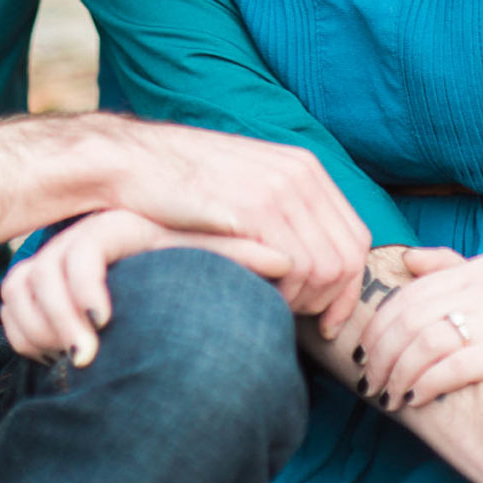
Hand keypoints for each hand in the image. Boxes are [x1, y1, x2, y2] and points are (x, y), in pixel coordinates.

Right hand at [1, 209, 293, 365]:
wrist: (133, 278)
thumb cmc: (174, 262)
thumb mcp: (201, 252)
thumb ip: (236, 251)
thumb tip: (285, 257)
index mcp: (107, 231)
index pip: (79, 252)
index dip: (85, 289)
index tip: (107, 323)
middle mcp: (65, 246)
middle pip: (38, 278)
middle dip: (58, 322)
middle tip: (87, 361)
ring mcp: (39, 269)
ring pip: (18, 299)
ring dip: (40, 334)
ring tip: (76, 367)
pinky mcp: (22, 296)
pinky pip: (10, 319)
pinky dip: (28, 341)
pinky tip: (60, 364)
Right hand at [96, 118, 370, 333]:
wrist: (128, 161)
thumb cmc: (177, 182)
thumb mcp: (244, 180)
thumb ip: (281, 206)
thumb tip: (308, 249)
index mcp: (303, 166)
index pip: (355, 238)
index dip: (349, 286)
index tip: (328, 318)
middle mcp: (299, 175)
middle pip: (346, 258)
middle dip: (330, 301)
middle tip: (302, 321)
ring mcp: (277, 190)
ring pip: (325, 268)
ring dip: (303, 300)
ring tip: (275, 307)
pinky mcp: (251, 209)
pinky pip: (293, 267)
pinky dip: (282, 293)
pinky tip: (259, 297)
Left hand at [355, 248, 482, 418]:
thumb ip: (451, 271)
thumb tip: (407, 259)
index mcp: (478, 270)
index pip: (408, 296)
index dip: (376, 326)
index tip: (359, 353)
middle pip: (411, 319)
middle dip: (381, 353)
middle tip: (368, 380)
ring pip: (426, 342)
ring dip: (398, 373)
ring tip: (387, 394)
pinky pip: (453, 366)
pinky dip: (426, 384)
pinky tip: (414, 399)